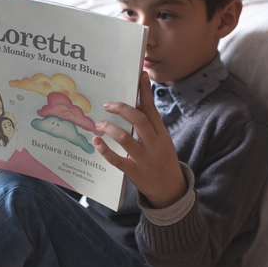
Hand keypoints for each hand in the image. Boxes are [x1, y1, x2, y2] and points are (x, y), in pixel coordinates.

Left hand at [93, 71, 186, 208]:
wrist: (170, 190)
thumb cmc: (162, 161)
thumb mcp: (162, 142)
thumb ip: (150, 126)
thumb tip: (134, 105)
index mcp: (162, 135)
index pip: (152, 110)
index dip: (145, 92)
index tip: (140, 76)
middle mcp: (155, 145)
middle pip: (139, 120)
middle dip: (122, 109)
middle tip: (108, 105)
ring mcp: (145, 160)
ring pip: (125, 138)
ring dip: (110, 128)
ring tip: (100, 124)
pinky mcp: (134, 173)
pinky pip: (117, 160)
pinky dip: (105, 150)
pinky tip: (97, 142)